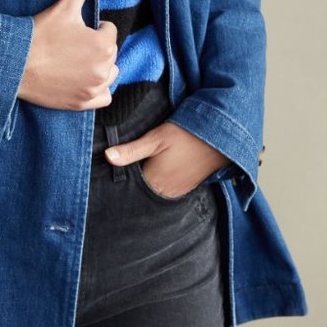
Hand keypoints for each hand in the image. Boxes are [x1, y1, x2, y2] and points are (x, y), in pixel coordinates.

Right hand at [17, 0, 119, 110]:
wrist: (15, 64)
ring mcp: (94, 88)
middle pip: (110, 53)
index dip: (92, 29)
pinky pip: (104, 96)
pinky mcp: (84, 103)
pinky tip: (82, 80)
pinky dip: (97, 90)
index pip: (108, 31)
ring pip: (110, 74)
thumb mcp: (64, 6)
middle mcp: (104, 68)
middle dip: (95, 48)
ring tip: (75, 61)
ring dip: (99, 68)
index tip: (73, 32)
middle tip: (70, 46)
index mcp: (103, 44)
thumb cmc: (40, 34)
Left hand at [106, 122, 231, 197]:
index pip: (129, 186)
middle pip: (142, 189)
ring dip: (149, 179)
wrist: (219, 137)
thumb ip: (132, 150)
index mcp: (155, 181)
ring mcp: (178, 191)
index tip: (113, 167)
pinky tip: (161, 167)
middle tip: (130, 164)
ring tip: (146, 164)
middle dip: (134, 180)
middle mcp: (166, 192)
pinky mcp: (187, 187)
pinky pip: (168, 188)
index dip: (121, 176)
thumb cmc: (186, 134)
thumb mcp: (156, 138)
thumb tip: (107, 157)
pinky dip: (162, 180)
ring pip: (155, 189)